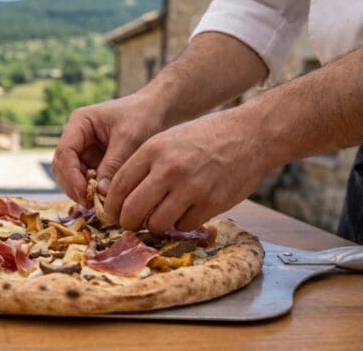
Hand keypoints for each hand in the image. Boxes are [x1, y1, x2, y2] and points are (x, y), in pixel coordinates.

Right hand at [52, 94, 163, 205]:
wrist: (157, 110)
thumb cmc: (142, 116)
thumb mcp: (129, 137)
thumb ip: (114, 163)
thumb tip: (100, 193)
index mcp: (79, 123)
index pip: (65, 152)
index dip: (71, 175)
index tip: (85, 192)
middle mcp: (76, 138)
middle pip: (63, 167)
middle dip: (73, 186)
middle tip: (90, 204)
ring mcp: (84, 151)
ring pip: (72, 177)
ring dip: (81, 191)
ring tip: (98, 205)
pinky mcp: (94, 163)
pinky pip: (87, 181)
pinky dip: (92, 192)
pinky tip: (104, 201)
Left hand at [103, 109, 271, 233]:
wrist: (251, 134)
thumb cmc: (205, 137)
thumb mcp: (168, 139)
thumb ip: (145, 164)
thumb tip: (122, 195)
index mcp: (153, 149)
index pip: (119, 186)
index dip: (111, 206)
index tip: (111, 214)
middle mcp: (169, 168)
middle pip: (133, 210)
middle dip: (127, 223)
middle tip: (130, 225)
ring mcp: (191, 187)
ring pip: (157, 224)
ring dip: (154, 227)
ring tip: (158, 220)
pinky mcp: (212, 203)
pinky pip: (184, 226)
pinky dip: (181, 225)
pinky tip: (184, 214)